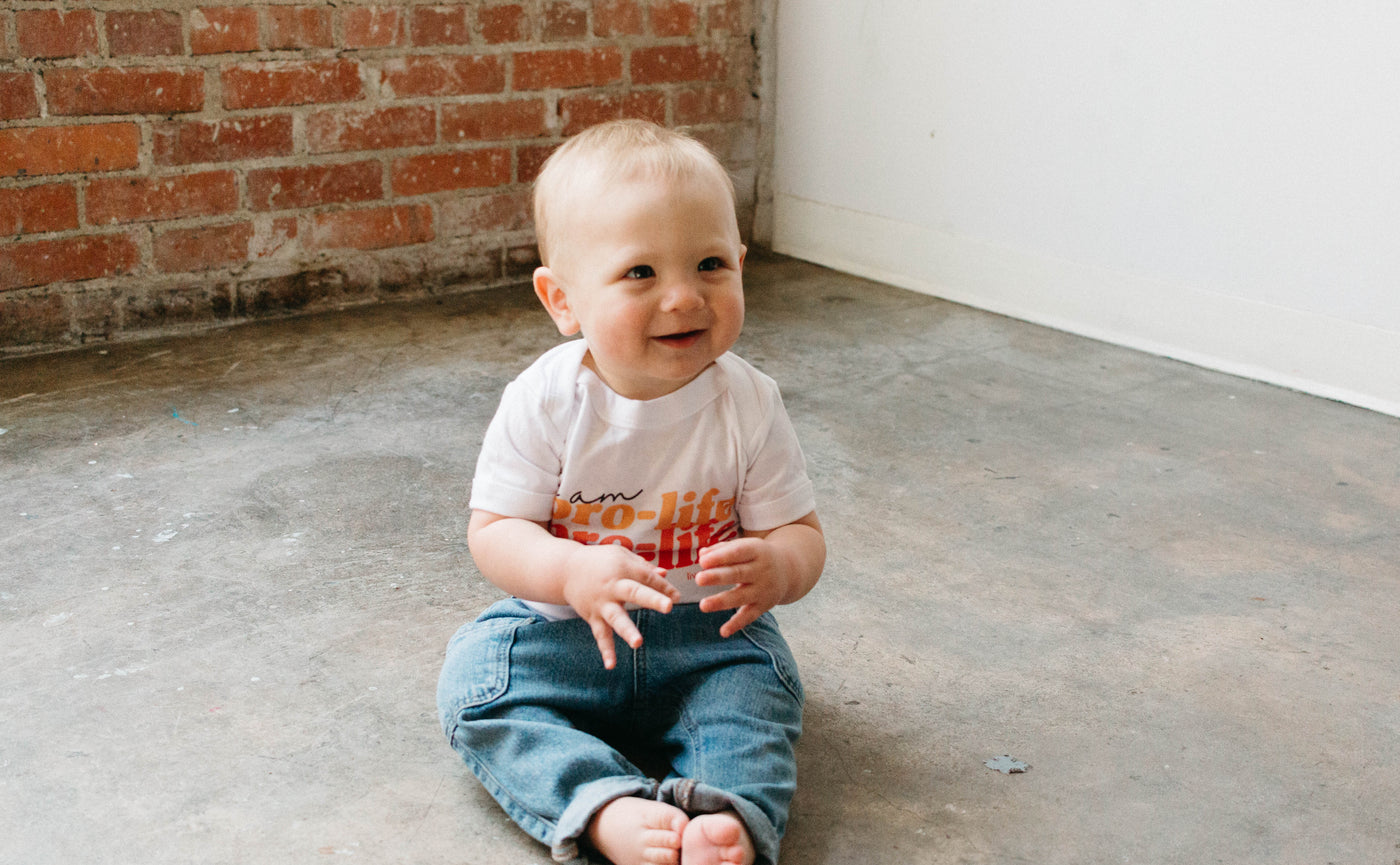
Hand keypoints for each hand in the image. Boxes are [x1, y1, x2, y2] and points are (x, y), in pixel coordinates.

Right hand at [562, 544, 679, 669]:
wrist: (565, 570)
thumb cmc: (600, 561)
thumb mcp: (621, 556)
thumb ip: (643, 567)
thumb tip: (665, 575)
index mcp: (622, 568)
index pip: (647, 578)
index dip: (664, 587)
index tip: (677, 597)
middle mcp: (612, 586)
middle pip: (634, 592)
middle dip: (652, 599)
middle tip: (669, 606)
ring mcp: (602, 604)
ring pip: (616, 618)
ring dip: (627, 630)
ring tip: (638, 643)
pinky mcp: (593, 617)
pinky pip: (601, 635)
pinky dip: (605, 650)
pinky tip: (611, 666)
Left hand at [694, 538, 791, 637]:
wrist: (788, 570)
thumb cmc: (756, 556)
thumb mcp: (744, 546)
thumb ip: (721, 550)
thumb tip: (702, 556)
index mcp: (756, 550)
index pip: (738, 552)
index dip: (721, 557)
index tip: (703, 562)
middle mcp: (761, 570)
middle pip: (738, 574)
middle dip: (718, 577)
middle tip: (698, 579)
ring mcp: (763, 590)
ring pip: (741, 597)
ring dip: (722, 602)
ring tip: (703, 605)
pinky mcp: (764, 606)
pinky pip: (749, 616)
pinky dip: (737, 624)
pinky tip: (723, 632)